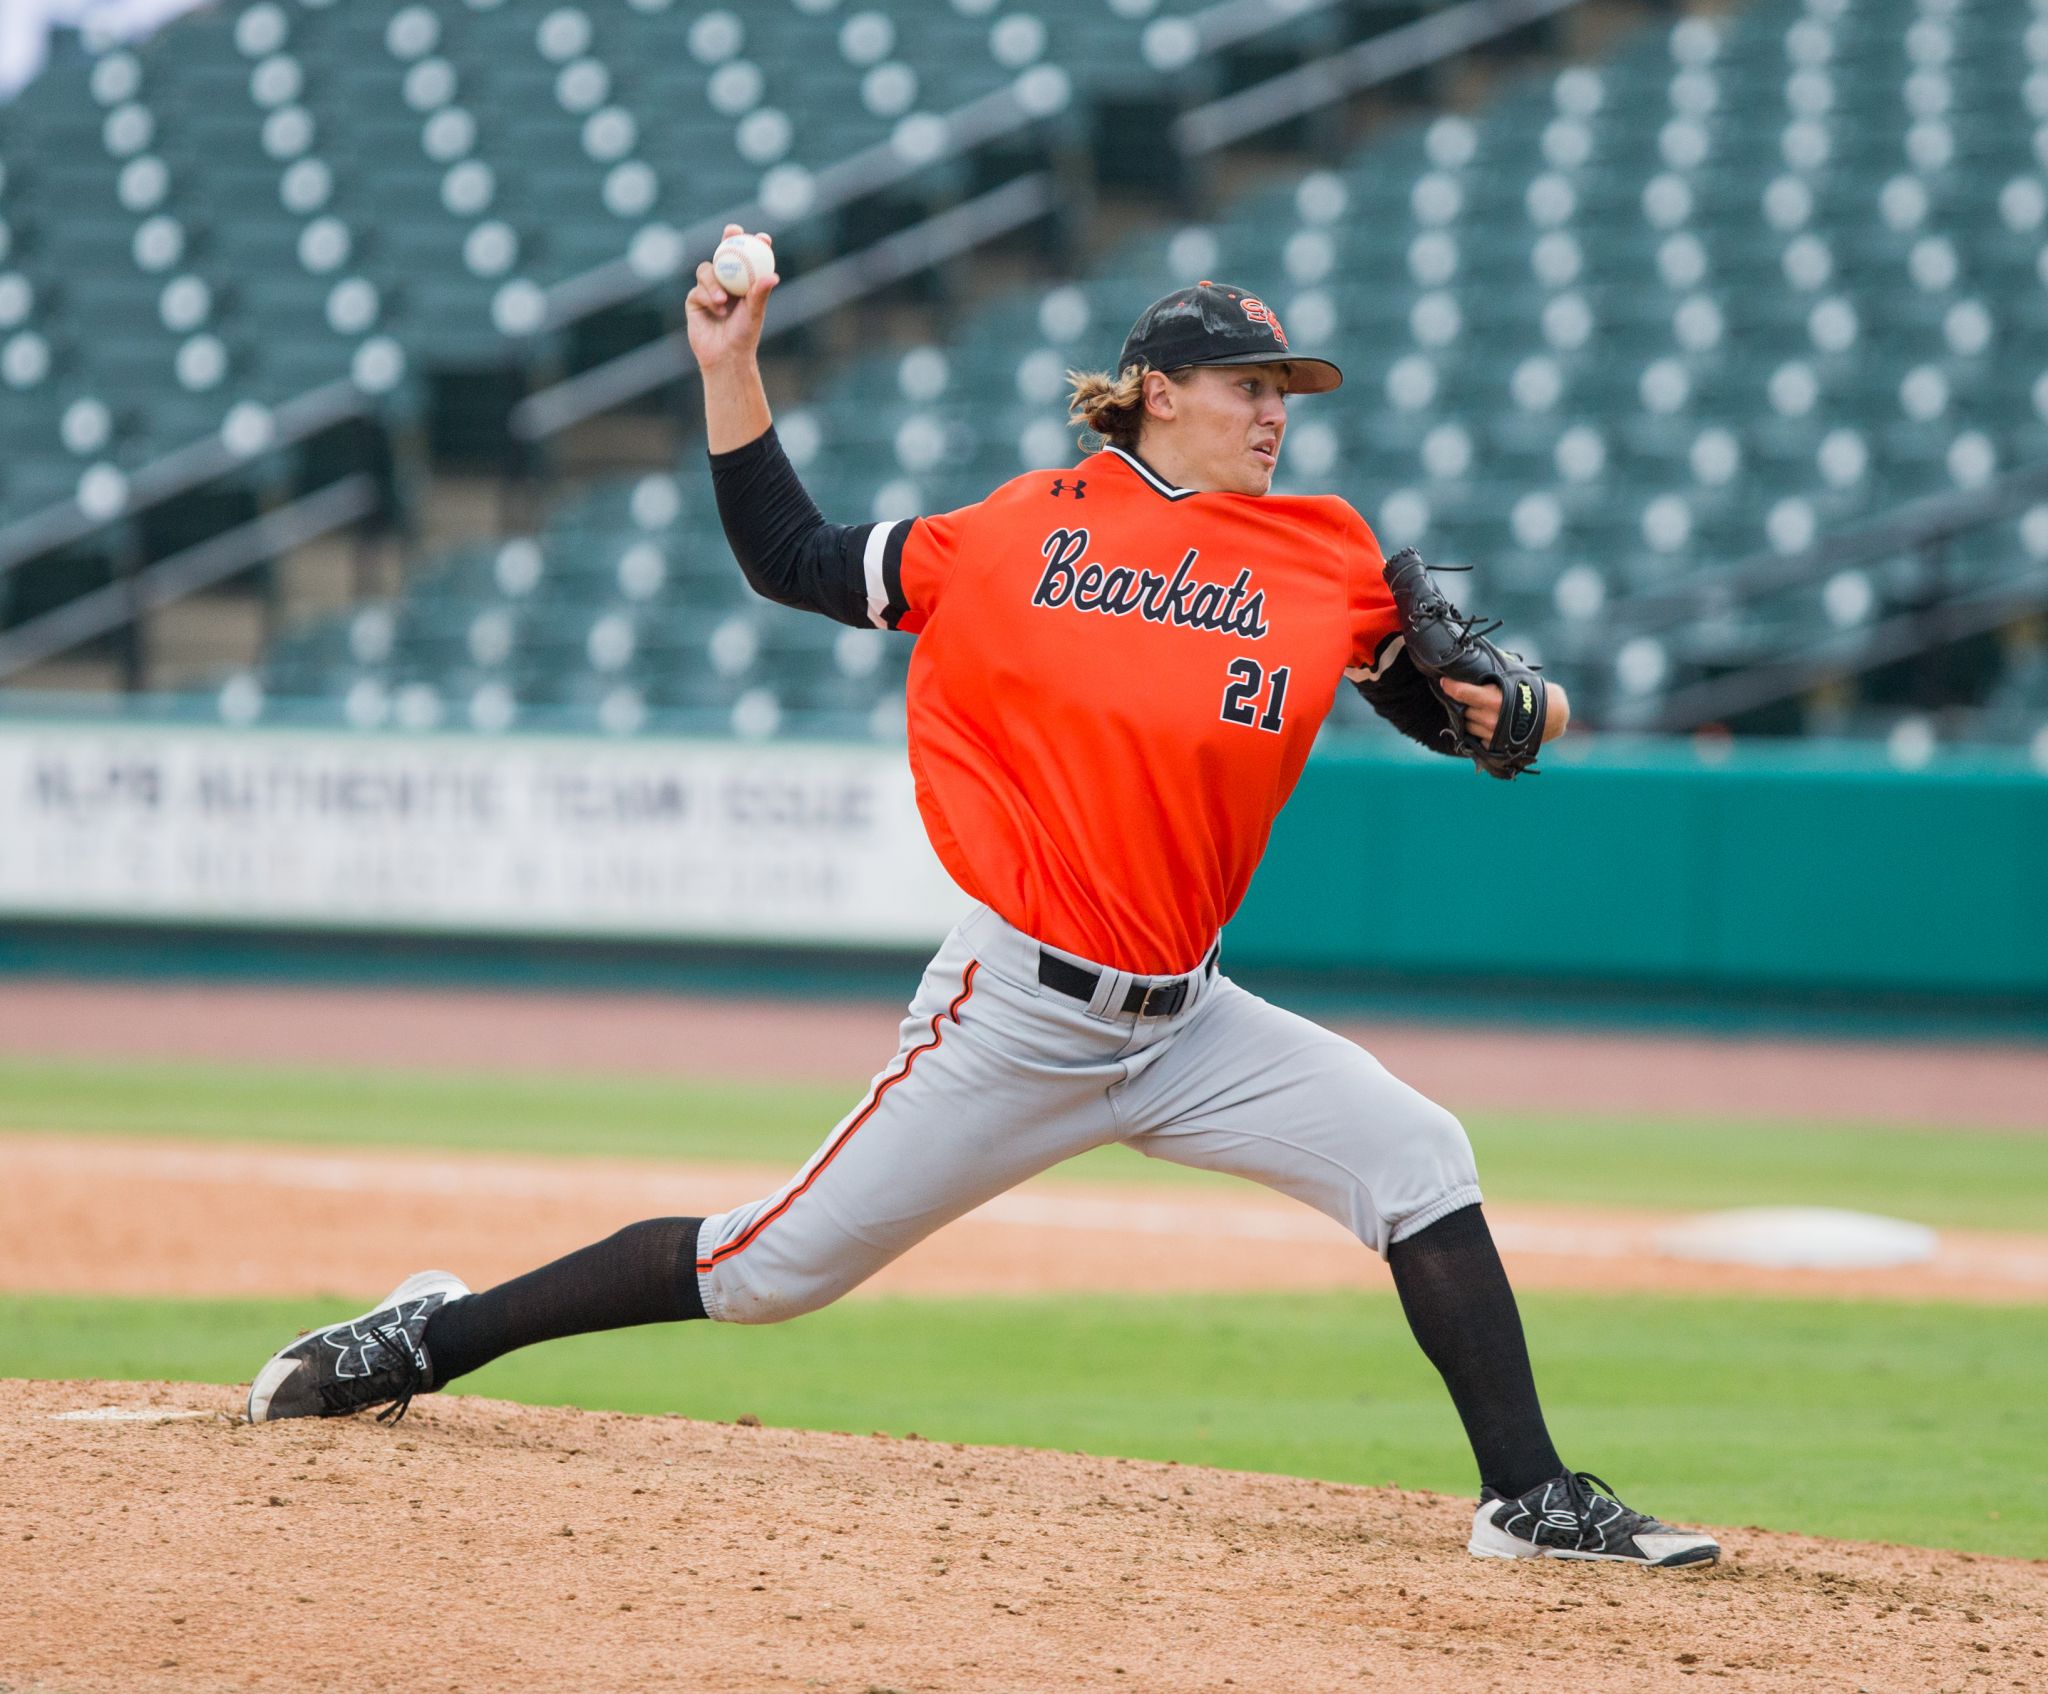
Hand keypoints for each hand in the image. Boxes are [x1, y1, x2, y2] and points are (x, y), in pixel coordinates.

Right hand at [685, 223, 778, 373]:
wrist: (724, 356)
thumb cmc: (744, 336)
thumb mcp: (755, 313)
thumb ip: (760, 293)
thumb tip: (773, 276)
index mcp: (744, 284)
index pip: (749, 259)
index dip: (754, 244)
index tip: (763, 237)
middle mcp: (726, 283)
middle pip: (724, 254)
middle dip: (728, 239)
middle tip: (733, 231)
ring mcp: (709, 290)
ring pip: (707, 270)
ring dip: (714, 281)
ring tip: (723, 299)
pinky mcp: (695, 300)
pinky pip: (698, 289)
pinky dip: (708, 297)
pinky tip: (717, 310)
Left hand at [1440, 677, 1570, 744]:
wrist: (1554, 718)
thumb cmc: (1535, 693)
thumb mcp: (1515, 677)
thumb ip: (1495, 671)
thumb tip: (1477, 658)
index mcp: (1494, 700)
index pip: (1463, 693)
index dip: (1451, 686)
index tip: (1445, 682)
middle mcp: (1490, 719)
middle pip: (1463, 708)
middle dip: (1463, 701)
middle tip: (1468, 694)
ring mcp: (1491, 734)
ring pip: (1467, 723)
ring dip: (1469, 715)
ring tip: (1479, 708)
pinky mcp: (1493, 746)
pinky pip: (1475, 736)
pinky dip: (1476, 729)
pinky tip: (1484, 721)